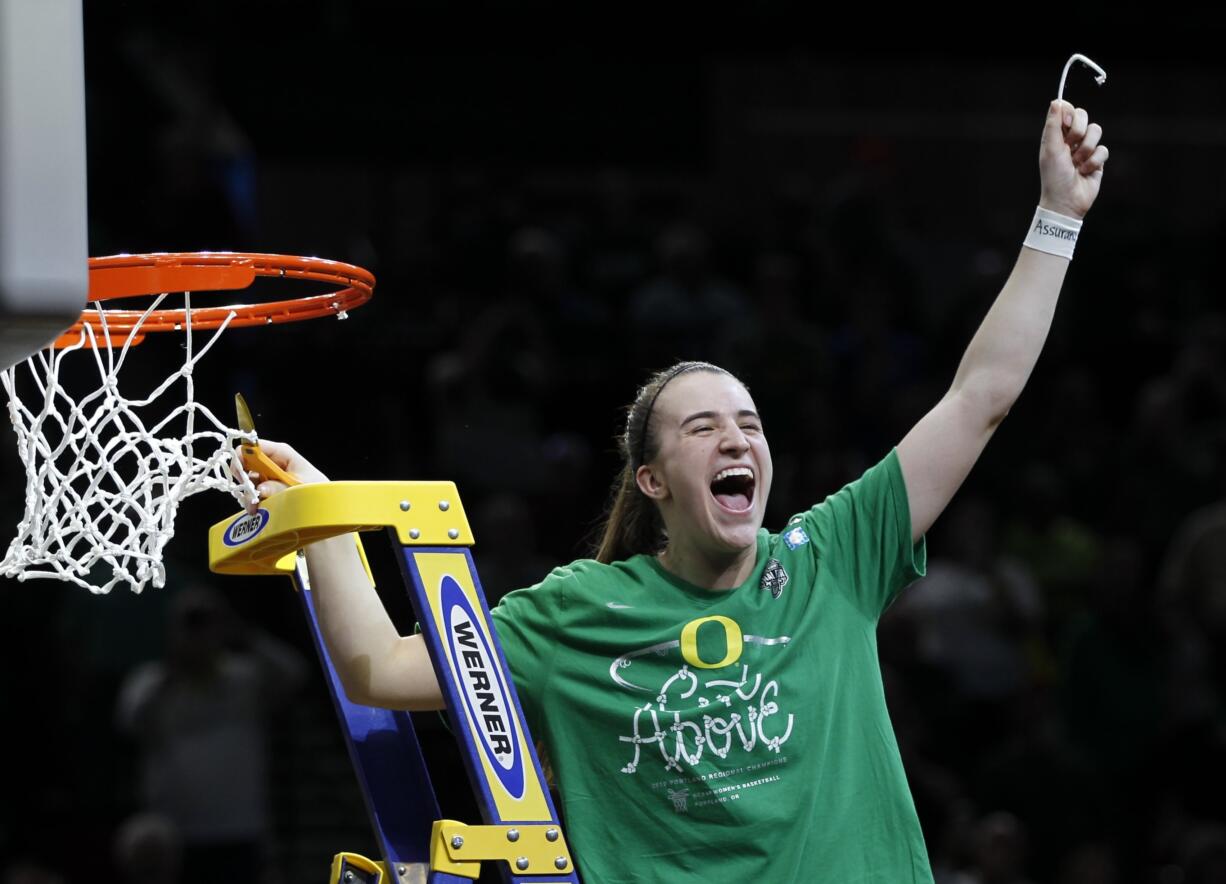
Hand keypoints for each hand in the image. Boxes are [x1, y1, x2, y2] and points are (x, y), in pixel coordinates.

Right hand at [237, 439, 328, 513]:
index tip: (241, 474)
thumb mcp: (299, 487)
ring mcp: (267, 475)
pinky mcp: (265, 488)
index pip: (254, 446)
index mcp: (281, 452)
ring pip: (247, 480)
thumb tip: (260, 489)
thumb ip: (278, 487)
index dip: (243, 457)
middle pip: (246, 463)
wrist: (322, 502)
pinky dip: (251, 501)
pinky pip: (251, 492)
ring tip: (255, 507)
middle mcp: (271, 461)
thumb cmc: (315, 488)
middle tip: (249, 494)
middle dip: (244, 479)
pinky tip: (257, 509)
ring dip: (248, 494)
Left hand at [1039, 99, 1107, 219]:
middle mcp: (1070, 139)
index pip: (1066, 110)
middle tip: (1070, 145)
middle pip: (1084, 115)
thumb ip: (1053, 125)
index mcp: (1056, 135)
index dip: (1069, 114)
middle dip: (1079, 130)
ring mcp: (1085, 148)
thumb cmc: (1054, 176)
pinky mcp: (1097, 159)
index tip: (1066, 124)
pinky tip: (1085, 172)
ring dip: (1086, 149)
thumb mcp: (1050, 149)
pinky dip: (1094, 161)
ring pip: (1097, 131)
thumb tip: (1056, 101)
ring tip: (1077, 163)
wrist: (1066, 201)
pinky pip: (1103, 149)